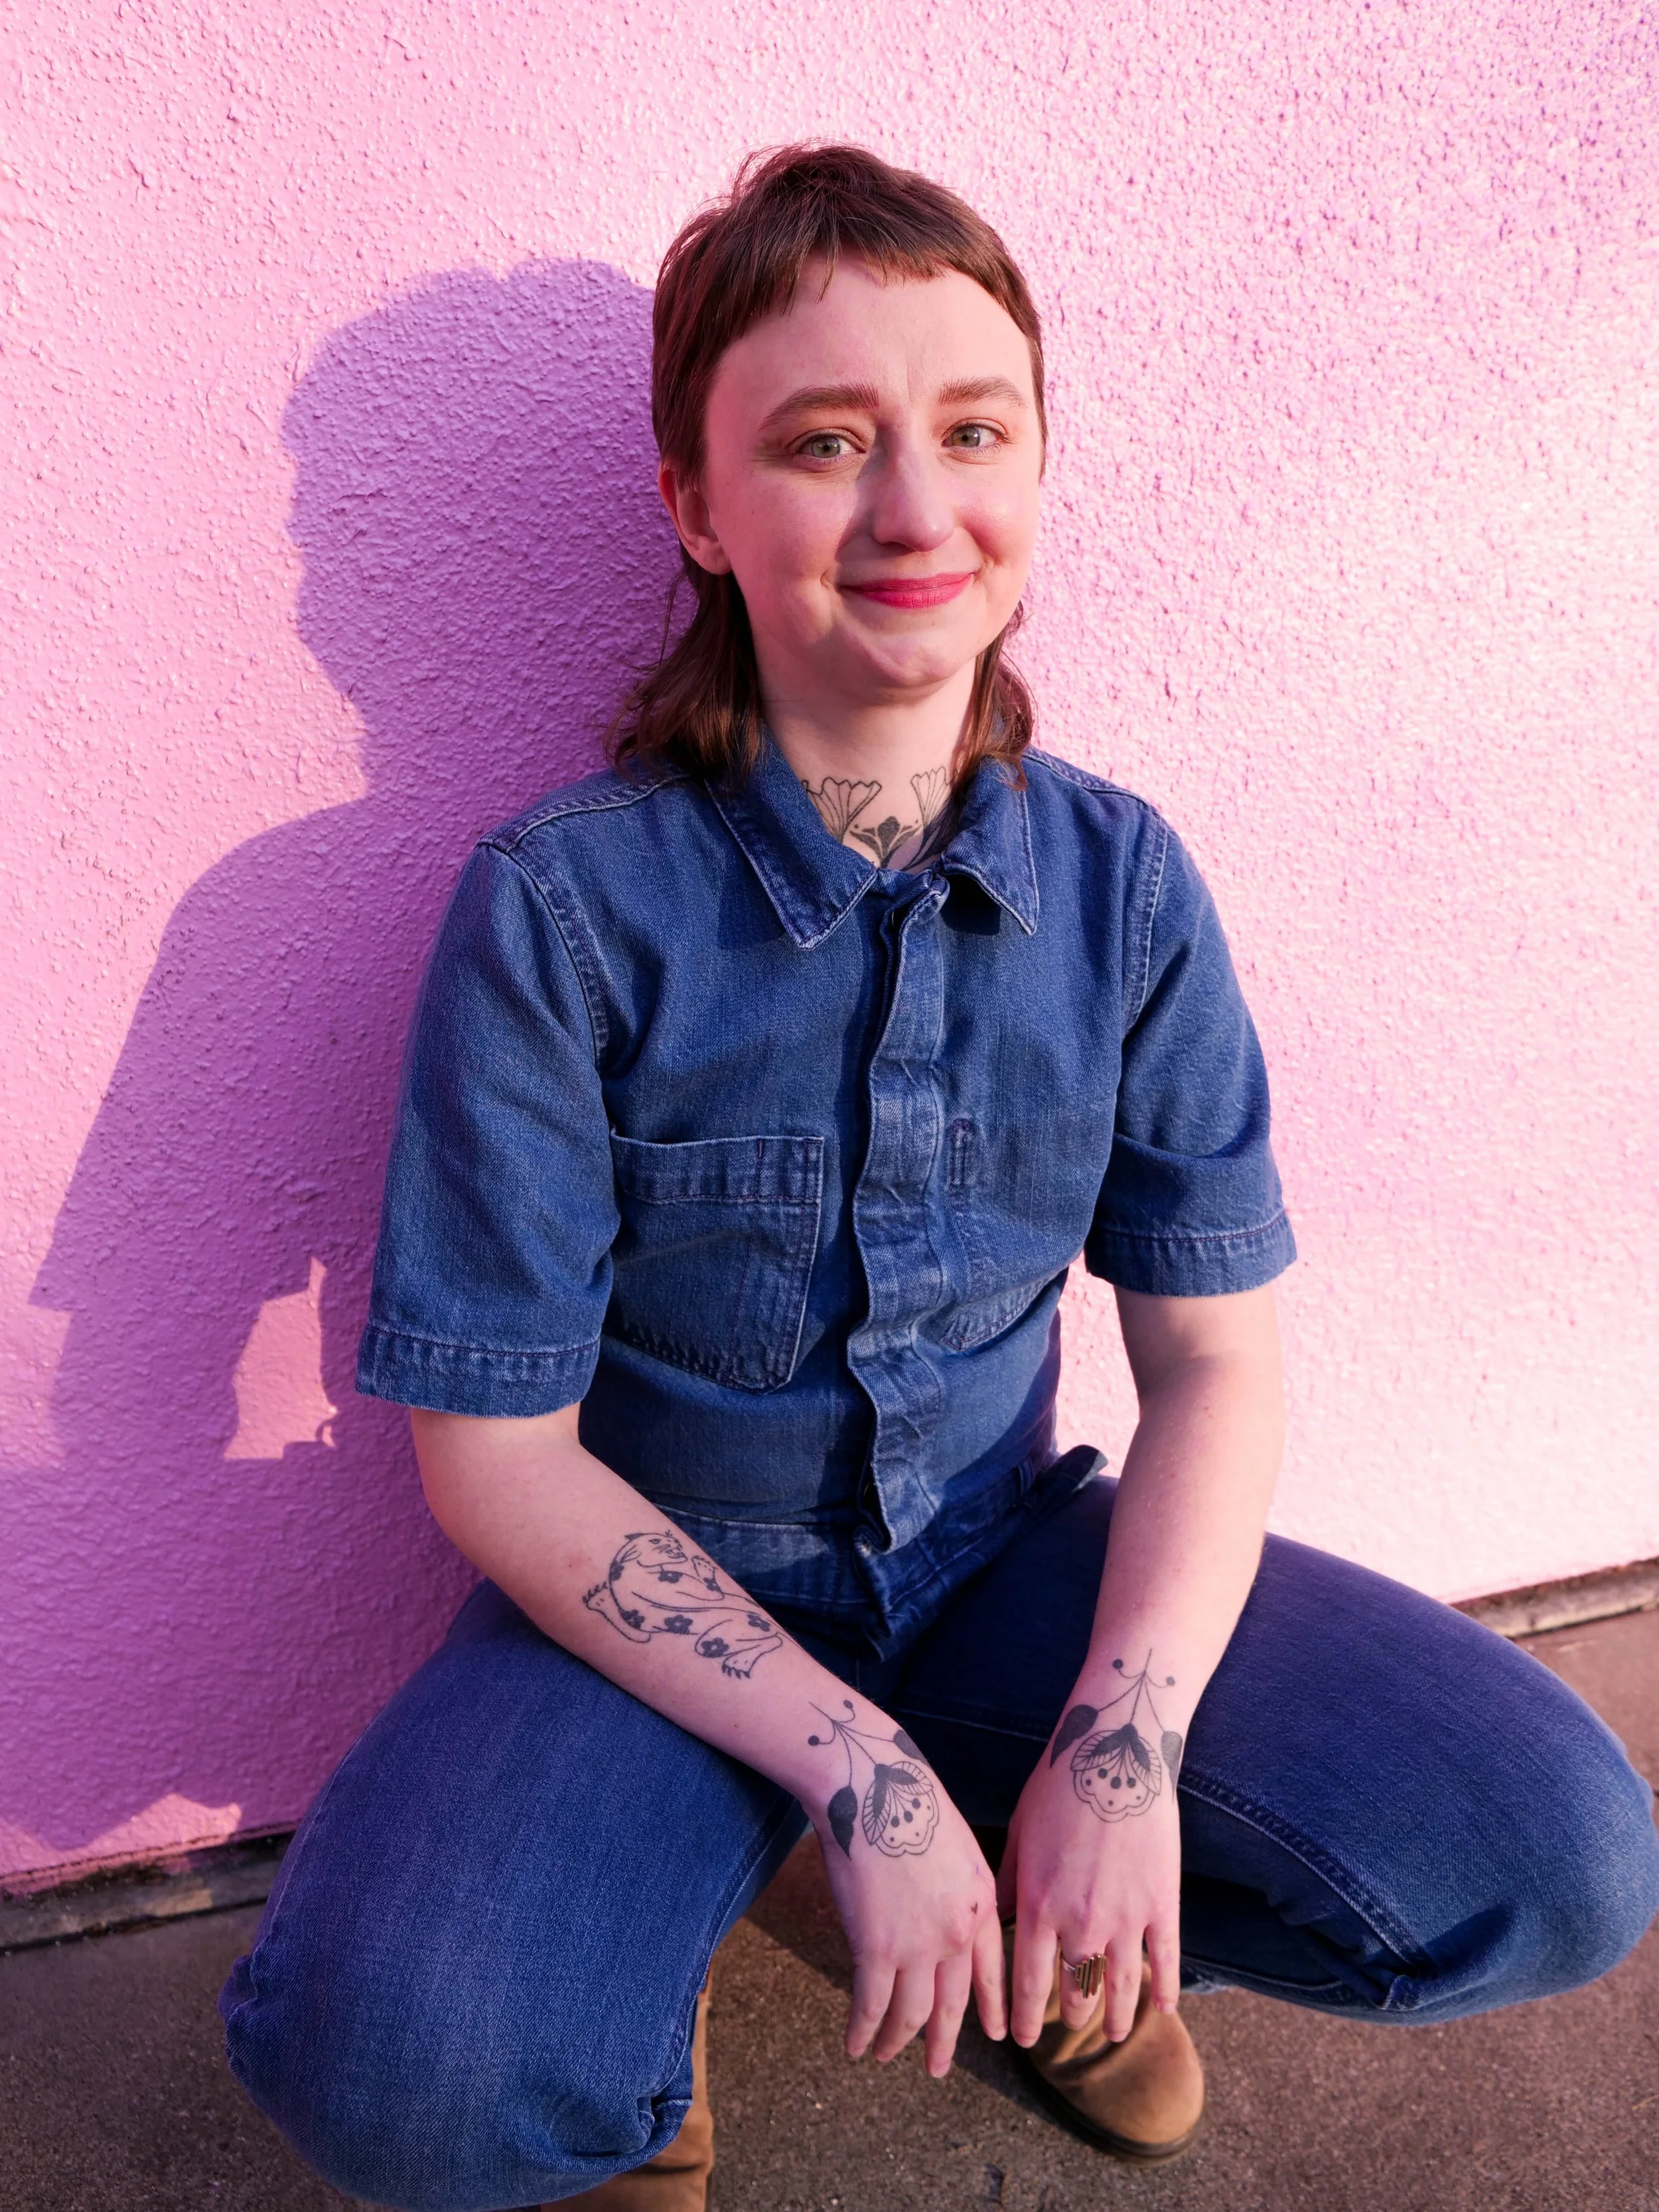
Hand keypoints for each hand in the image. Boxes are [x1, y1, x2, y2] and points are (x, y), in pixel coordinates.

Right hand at [806, 1709, 1004, 2076]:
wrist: (872, 1788)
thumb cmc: (907, 1801)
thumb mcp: (958, 1844)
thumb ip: (961, 1887)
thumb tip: (950, 1914)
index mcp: (982, 1902)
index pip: (992, 1970)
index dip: (991, 2005)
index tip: (996, 2034)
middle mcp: (958, 1932)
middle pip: (953, 2003)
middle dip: (944, 2041)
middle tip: (937, 2068)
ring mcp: (919, 1945)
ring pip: (911, 2013)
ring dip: (897, 2041)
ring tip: (884, 2056)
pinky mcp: (878, 1949)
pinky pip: (871, 2005)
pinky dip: (862, 2030)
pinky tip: (854, 2044)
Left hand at [997, 1698, 1183, 2046]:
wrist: (1115, 1753)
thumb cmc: (1058, 1787)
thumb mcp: (1020, 1834)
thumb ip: (1010, 1885)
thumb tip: (1002, 1924)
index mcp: (1039, 1906)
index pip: (1028, 1984)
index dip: (1024, 2018)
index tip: (1020, 2040)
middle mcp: (1081, 1923)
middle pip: (1077, 1991)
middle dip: (1070, 2016)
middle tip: (1068, 2027)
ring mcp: (1126, 1917)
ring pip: (1121, 1988)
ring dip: (1115, 2017)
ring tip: (1112, 2032)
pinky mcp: (1162, 1903)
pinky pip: (1165, 1961)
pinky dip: (1165, 1991)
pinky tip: (1163, 2010)